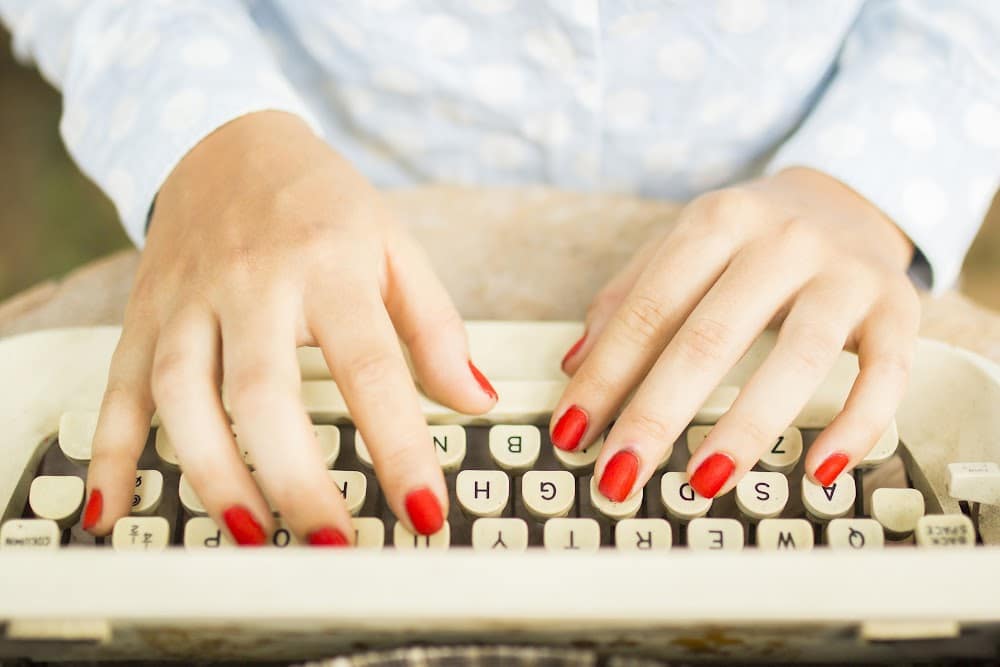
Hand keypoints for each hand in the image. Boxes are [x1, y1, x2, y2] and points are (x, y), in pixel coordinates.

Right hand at [82, 111, 496, 543]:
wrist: (228, 139)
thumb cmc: (321, 202)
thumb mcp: (395, 247)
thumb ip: (435, 327)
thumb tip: (476, 400)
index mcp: (329, 266)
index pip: (371, 367)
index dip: (400, 446)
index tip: (426, 511)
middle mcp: (253, 283)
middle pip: (264, 390)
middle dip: (296, 477)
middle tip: (331, 544)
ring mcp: (189, 300)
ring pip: (183, 394)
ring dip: (211, 472)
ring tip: (251, 533)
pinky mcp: (145, 314)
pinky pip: (118, 385)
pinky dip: (111, 450)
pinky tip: (113, 503)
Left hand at [552, 167, 918, 500]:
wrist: (847, 198)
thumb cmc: (750, 236)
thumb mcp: (682, 244)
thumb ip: (626, 297)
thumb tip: (573, 363)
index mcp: (717, 222)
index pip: (649, 308)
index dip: (606, 374)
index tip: (572, 431)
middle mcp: (781, 242)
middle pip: (710, 337)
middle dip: (657, 413)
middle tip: (618, 473)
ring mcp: (843, 274)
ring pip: (796, 359)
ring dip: (744, 429)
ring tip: (701, 482)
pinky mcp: (897, 308)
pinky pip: (883, 374)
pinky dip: (855, 426)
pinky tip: (819, 470)